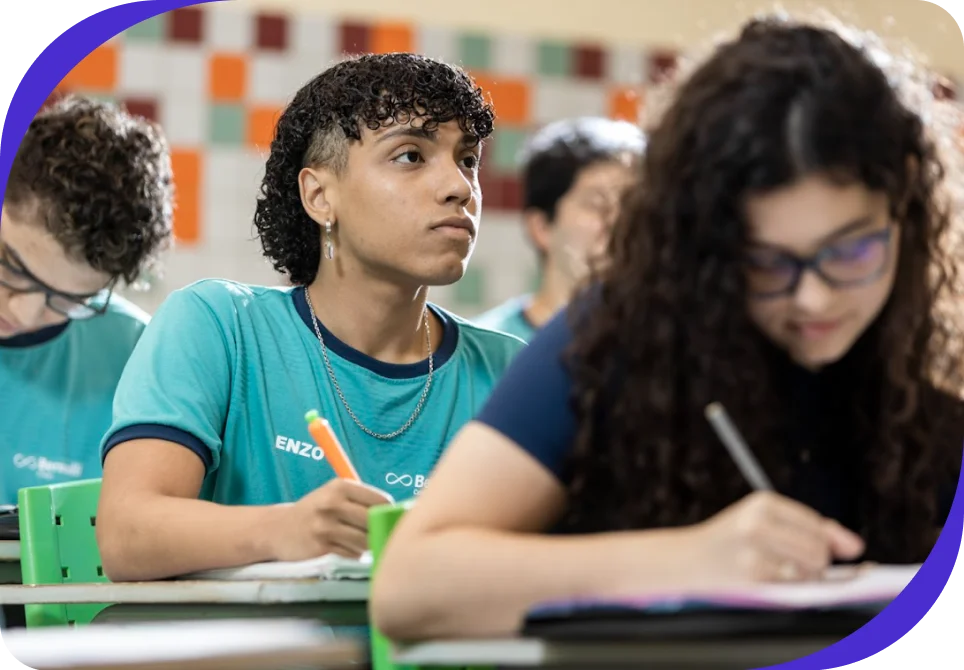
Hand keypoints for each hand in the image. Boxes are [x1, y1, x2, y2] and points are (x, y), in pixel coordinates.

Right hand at [268, 479, 391, 560]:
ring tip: (360, 542)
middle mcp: (332, 504)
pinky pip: (351, 555)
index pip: (379, 500)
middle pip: (373, 521)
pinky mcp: (321, 549)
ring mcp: (325, 527)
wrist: (275, 529)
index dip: (387, 512)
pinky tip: (347, 550)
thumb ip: (360, 500)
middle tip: (378, 534)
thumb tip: (395, 513)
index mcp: (339, 487)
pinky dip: (355, 555)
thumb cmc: (313, 511)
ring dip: (367, 545)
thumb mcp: (332, 495)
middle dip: (378, 529)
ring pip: (364, 540)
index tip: (388, 518)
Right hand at [686, 491, 864, 584]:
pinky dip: (788, 587)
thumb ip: (814, 530)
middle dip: (815, 563)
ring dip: (804, 578)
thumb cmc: (732, 542)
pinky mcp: (749, 575)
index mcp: (762, 502)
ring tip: (782, 573)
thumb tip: (856, 547)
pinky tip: (770, 580)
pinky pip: (791, 585)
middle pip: (816, 549)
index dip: (820, 543)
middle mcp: (757, 522)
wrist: (687, 560)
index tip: (806, 551)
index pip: (814, 524)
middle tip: (794, 566)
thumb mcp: (766, 523)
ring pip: (808, 569)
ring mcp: (752, 550)